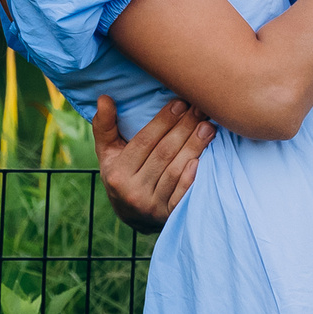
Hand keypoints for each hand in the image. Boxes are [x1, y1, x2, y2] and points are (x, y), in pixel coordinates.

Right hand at [94, 93, 211, 233]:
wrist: (134, 216)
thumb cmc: (123, 173)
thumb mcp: (109, 154)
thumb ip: (105, 126)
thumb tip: (104, 98)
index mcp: (116, 173)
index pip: (144, 142)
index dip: (163, 121)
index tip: (181, 102)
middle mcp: (132, 192)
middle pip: (163, 154)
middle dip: (184, 128)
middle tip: (201, 108)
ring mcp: (151, 206)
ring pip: (175, 171)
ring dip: (194, 146)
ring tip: (208, 126)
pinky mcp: (168, 215)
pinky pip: (182, 194)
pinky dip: (192, 177)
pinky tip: (202, 159)